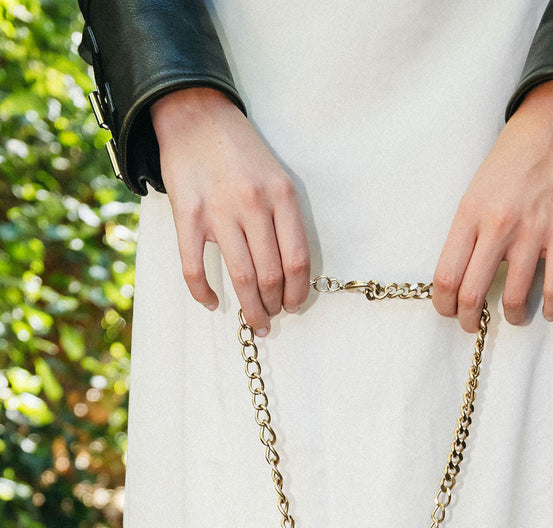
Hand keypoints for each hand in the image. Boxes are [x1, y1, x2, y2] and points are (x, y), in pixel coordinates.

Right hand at [150, 88, 310, 335]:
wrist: (196, 115)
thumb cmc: (240, 151)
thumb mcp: (276, 177)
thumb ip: (284, 218)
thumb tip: (289, 270)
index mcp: (282, 196)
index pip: (297, 261)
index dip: (298, 292)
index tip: (295, 305)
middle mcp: (254, 205)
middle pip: (271, 274)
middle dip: (274, 305)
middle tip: (272, 317)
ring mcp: (219, 211)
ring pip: (241, 277)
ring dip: (250, 307)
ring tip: (255, 320)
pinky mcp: (188, 216)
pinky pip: (195, 267)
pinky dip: (204, 293)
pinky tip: (213, 304)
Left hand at [432, 79, 552, 331]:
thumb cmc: (516, 151)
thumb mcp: (478, 186)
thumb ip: (470, 227)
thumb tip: (464, 267)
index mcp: (470, 214)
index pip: (446, 275)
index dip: (443, 304)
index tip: (448, 310)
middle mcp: (497, 227)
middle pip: (473, 294)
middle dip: (469, 319)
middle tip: (473, 324)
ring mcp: (532, 233)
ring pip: (514, 297)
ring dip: (512, 317)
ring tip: (513, 317)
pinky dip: (550, 306)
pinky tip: (547, 311)